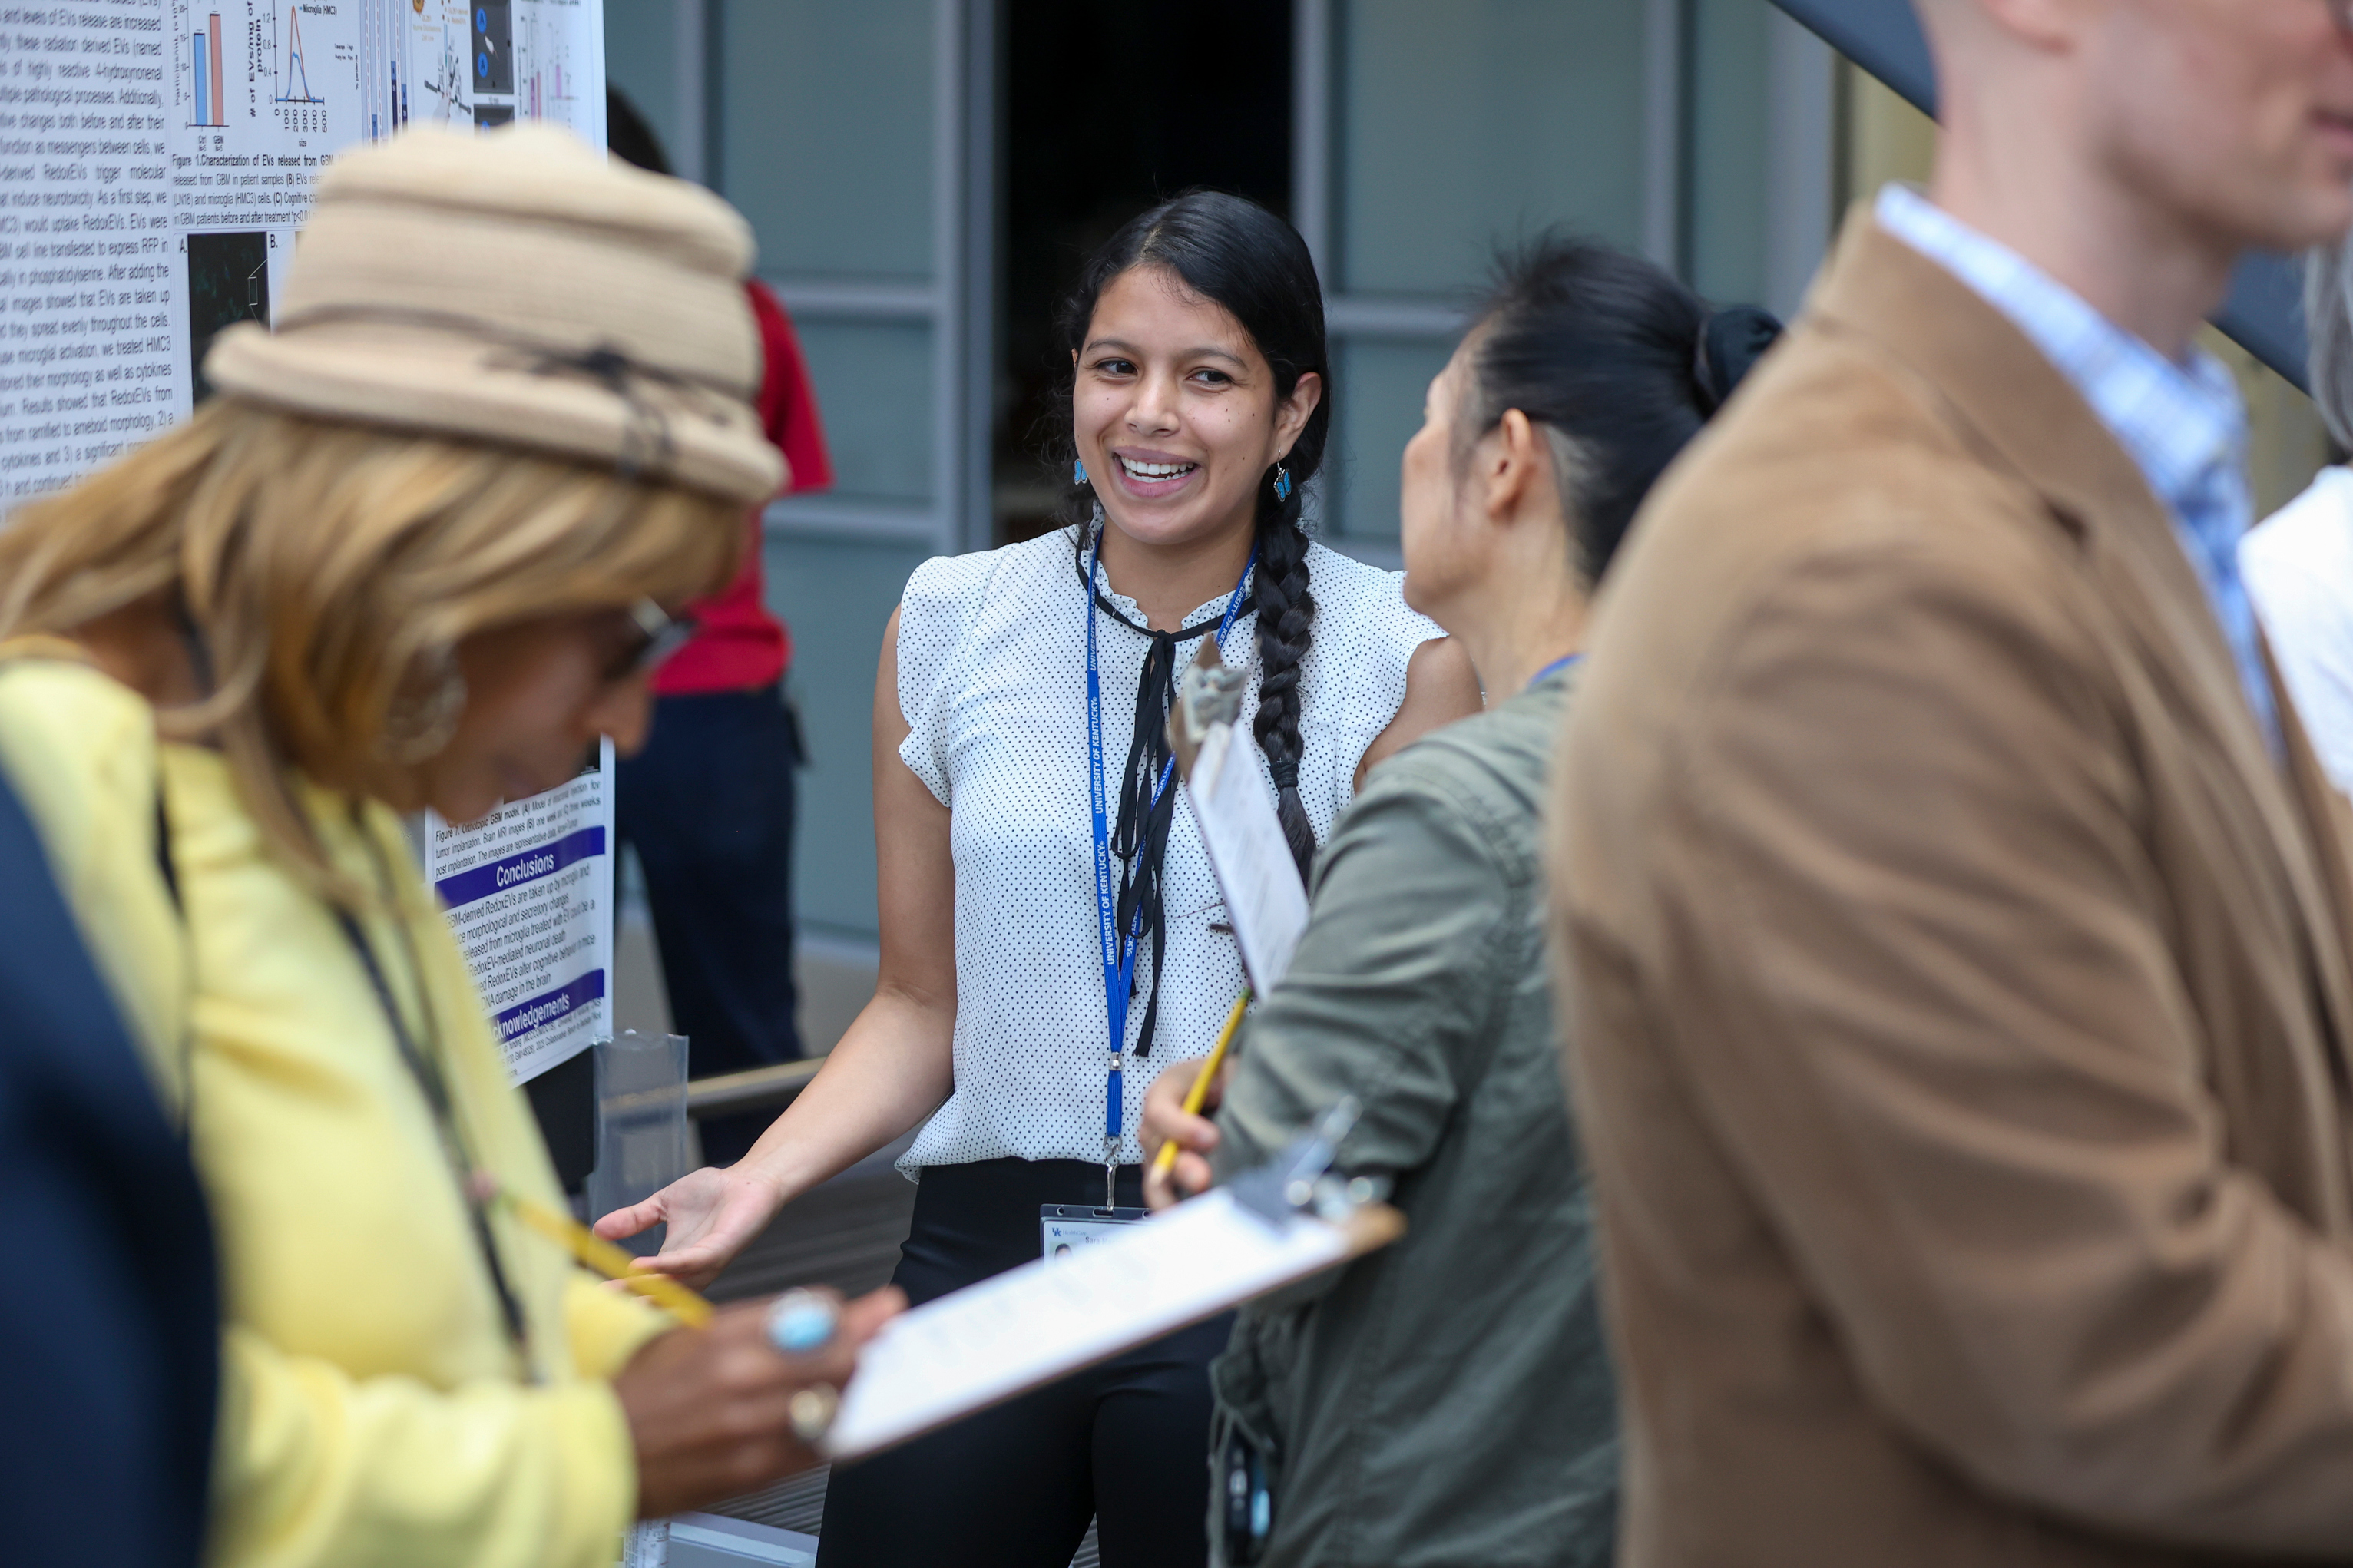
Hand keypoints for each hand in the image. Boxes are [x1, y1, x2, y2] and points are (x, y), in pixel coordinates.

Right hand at [594, 1164, 785, 1290]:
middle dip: (632, 1297)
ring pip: (675, 1284)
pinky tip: (645, 1266)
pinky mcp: (721, 1250)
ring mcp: (706, 1262)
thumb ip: (634, 1219)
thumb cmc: (711, 1193)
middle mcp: (690, 1269)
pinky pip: (692, 1263)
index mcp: (675, 1261)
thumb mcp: (662, 1204)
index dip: (623, 1290)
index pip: (646, 1283)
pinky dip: (669, 1267)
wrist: (746, 1179)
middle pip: (659, 1292)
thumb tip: (596, 1230)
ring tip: (619, 1286)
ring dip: (647, 1287)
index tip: (594, 1293)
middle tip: (602, 1301)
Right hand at [615, 1286, 903, 1518]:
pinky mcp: (754, 1471)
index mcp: (726, 1337)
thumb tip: (814, 1316)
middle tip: (877, 1344)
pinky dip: (829, 1431)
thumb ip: (755, 1327)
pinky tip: (825, 1420)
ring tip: (849, 1382)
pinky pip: (816, 1447)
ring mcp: (752, 1429)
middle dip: (864, 1348)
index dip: (854, 1313)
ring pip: (835, 1402)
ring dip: (850, 1390)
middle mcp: (744, 1380)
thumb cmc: (640, 1395)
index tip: (877, 1309)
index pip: (817, 1313)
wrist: (597, 1454)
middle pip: (840, 1357)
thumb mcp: (690, 1335)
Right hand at [1141, 1057, 1226, 1210]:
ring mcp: (1161, 1149)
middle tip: (1203, 1180)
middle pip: (1155, 1147)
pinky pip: (1165, 1194)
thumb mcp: (1231, 1067)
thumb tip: (1243, 1093)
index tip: (1211, 1139)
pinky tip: (1192, 1222)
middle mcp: (1158, 1122)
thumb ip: (1232, 1077)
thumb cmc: (1228, 1076)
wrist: (1232, 1090)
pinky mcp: (1171, 1173)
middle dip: (1179, 1167)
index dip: (1180, 1126)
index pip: (1160, 1109)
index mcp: (1168, 1089)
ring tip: (1194, 1213)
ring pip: (1155, 1177)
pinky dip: (1176, 1209)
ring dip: (1172, 1197)